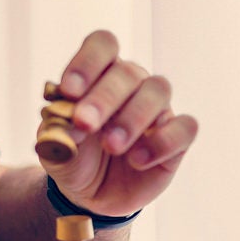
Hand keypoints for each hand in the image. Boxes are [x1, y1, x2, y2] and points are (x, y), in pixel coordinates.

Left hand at [40, 30, 197, 216]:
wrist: (89, 195)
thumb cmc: (73, 158)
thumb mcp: (54, 145)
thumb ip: (58, 127)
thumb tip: (71, 119)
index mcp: (99, 74)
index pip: (102, 45)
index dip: (86, 62)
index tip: (68, 90)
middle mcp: (131, 84)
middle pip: (128, 72)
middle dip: (104, 98)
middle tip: (85, 124)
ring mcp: (157, 109)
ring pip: (158, 91)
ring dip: (132, 117)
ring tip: (111, 146)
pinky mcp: (176, 139)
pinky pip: (185, 128)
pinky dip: (162, 142)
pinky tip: (137, 161)